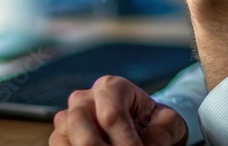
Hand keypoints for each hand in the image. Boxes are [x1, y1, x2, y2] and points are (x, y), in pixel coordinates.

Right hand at [49, 75, 187, 145]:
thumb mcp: (166, 123)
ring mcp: (69, 115)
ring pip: (62, 135)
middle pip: (79, 121)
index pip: (111, 114)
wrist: (140, 125)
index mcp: (112, 86)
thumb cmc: (153, 123)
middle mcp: (85, 97)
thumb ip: (162, 132)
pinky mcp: (61, 134)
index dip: (125, 140)